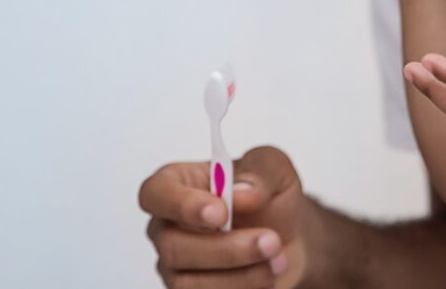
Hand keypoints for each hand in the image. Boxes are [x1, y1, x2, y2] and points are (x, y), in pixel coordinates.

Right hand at [139, 146, 309, 288]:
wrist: (289, 237)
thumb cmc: (269, 196)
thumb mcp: (274, 168)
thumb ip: (258, 173)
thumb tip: (240, 194)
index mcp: (176, 184)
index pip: (155, 194)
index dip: (182, 205)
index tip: (220, 213)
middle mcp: (168, 227)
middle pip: (172, 246)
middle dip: (226, 248)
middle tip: (270, 241)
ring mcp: (176, 266)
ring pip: (187, 283)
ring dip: (239, 276)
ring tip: (277, 260)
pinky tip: (267, 276)